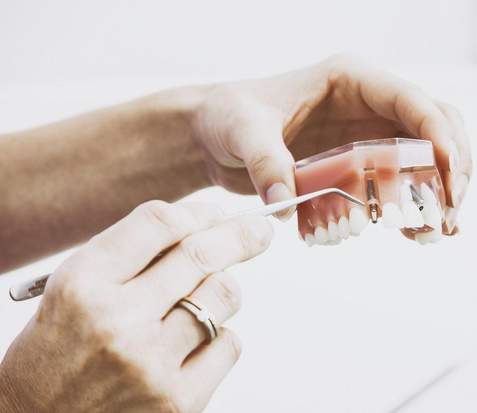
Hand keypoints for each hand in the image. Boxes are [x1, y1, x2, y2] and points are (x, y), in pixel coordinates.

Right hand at [0, 201, 272, 412]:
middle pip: (201, 255)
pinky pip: (229, 344)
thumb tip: (204, 224)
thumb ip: (132, 255)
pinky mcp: (178, 401)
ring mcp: (151, 364)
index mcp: (84, 284)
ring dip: (221, 290)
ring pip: (224, 296)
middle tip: (259, 231)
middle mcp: (117, 322)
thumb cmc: (59, 350)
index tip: (217, 214)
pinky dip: (220, 337)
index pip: (158, 224)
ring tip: (200, 301)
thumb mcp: (75, 289)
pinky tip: (193, 345)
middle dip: (240, 236)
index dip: (198, 212)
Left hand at [187, 54, 471, 230]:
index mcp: (351, 81)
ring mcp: (367, 137)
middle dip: (451, 168)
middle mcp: (368, 107)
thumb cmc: (228, 116)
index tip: (449, 176)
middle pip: (435, 128)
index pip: (411, 101)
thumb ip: (265, 162)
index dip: (439, 135)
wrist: (214, 137)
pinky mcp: (358, 167)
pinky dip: (414, 207)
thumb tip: (286, 204)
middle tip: (448, 212)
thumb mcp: (242, 131)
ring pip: (425, 158)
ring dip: (439, 194)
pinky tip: (419, 234)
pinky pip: (399, 184)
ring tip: (438, 231)